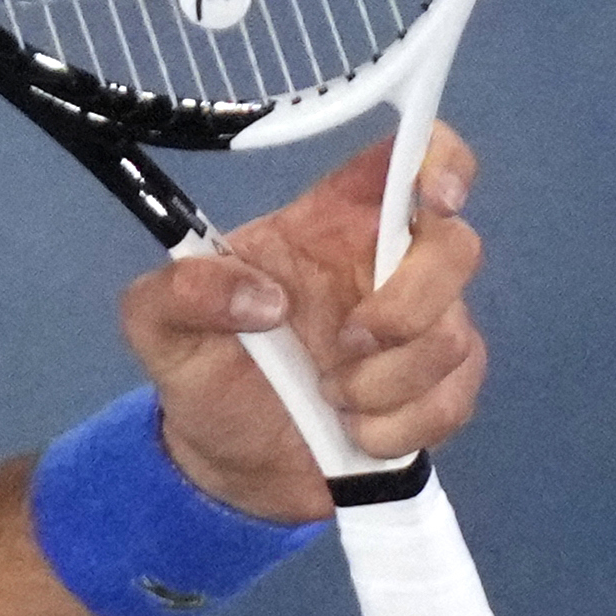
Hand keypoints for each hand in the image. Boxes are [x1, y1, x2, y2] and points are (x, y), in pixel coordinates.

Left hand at [119, 123, 486, 522]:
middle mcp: (389, 264)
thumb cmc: (204, 367)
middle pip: (458, 248)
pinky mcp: (440, 388)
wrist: (228, 457)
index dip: (440, 160)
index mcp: (331, 222)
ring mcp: (425, 326)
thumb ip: (182, 290)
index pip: (409, 158)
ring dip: (384, 382)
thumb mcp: (157, 323)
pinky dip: (397, 426)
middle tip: (345, 342)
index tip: (434, 198)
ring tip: (327, 397)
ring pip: (453, 336)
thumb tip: (263, 299)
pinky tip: (353, 431)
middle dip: (409, 304)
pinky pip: (450, 401)